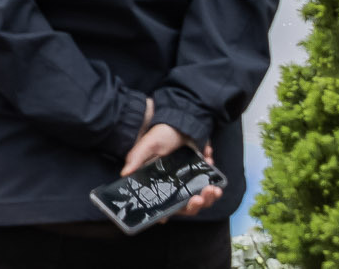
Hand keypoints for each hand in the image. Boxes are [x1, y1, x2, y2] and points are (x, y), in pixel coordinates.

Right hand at [122, 97, 224, 219]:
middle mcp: (175, 186)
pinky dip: (214, 176)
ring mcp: (190, 181)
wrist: (181, 120)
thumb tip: (124, 174)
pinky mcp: (201, 174)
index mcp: (160, 183)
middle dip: (196, 204)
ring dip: (210, 196)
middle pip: (186, 205)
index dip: (164, 213)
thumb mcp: (148, 145)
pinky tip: (209, 161)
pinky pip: (210, 183)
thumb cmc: (161, 134)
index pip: (163, 204)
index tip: (165, 219)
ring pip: (201, 198)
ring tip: (214, 188)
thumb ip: (136, 158)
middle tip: (200, 197)